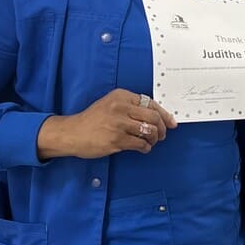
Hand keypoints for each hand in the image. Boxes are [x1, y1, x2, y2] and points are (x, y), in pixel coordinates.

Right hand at [36, 90, 175, 159]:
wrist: (72, 133)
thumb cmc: (92, 120)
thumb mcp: (110, 104)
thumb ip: (130, 107)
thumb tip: (157, 116)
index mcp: (121, 96)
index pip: (150, 104)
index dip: (164, 115)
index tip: (171, 123)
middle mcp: (120, 108)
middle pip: (153, 118)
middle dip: (162, 129)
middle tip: (161, 135)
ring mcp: (118, 124)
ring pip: (149, 132)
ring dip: (154, 139)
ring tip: (150, 142)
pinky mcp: (116, 140)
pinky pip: (140, 144)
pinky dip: (145, 148)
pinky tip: (142, 148)